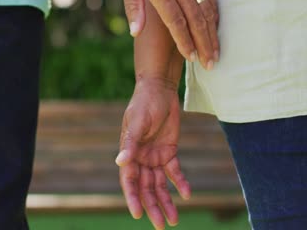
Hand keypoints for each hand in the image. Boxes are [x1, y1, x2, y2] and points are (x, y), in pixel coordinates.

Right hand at [116, 78, 190, 228]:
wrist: (160, 90)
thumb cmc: (144, 103)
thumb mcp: (137, 122)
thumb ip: (130, 143)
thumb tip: (120, 163)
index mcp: (129, 153)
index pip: (129, 181)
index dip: (133, 198)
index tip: (138, 214)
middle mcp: (140, 158)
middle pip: (146, 188)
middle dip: (152, 206)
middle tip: (161, 225)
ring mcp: (154, 157)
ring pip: (160, 185)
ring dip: (166, 201)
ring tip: (174, 220)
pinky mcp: (169, 152)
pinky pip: (174, 172)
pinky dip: (180, 183)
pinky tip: (186, 194)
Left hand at [117, 0, 219, 69]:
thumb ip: (133, 6)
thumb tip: (135, 32)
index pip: (176, 21)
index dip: (185, 41)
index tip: (191, 58)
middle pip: (196, 20)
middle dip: (205, 44)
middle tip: (210, 63)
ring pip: (208, 10)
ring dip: (213, 33)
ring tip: (216, 53)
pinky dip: (215, 16)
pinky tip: (216, 30)